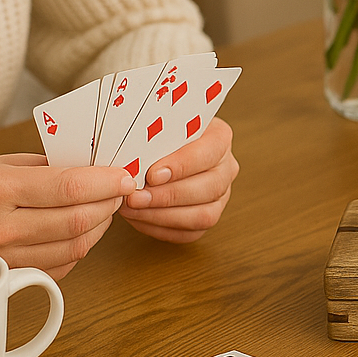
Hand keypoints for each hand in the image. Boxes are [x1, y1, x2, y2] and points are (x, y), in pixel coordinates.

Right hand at [0, 155, 134, 278]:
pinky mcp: (11, 278)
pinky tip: (81, 230)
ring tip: (104, 208)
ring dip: (100, 226)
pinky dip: (81, 247)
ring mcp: (6, 258)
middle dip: (110, 203)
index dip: (107, 183)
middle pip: (79, 220)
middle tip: (119, 191)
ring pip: (76, 246)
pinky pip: (63, 265)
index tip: (125, 176)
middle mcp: (1, 228)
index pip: (70, 188)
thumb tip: (94, 169)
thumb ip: (46, 167)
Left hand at [120, 118, 238, 242]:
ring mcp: (221, 195)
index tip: (152, 174)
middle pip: (209, 188)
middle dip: (168, 196)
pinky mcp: (208, 216)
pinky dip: (162, 228)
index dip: (182, 165)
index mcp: (219, 138)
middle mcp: (226, 168)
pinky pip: (190, 232)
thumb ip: (151, 135)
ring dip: (164, 215)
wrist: (157, 149)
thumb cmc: (156, 133)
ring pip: (204, 215)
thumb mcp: (157, 124)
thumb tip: (131, 155)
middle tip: (136, 197)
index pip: (210, 152)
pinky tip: (139, 218)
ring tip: (133, 209)